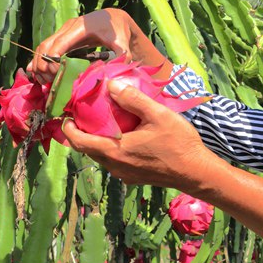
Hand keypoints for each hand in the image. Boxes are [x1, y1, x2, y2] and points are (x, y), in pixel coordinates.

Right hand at [28, 9, 133, 83]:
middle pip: (46, 46)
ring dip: (39, 64)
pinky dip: (40, 60)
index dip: (53, 60)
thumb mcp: (122, 44)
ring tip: (44, 81)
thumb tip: (114, 73)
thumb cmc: (118, 31)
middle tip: (50, 82)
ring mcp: (63, 31)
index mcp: (80, 28)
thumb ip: (121, 57)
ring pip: (43, 47)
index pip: (59, 44)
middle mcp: (68, 28)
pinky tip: (40, 75)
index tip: (55, 75)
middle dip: (43, 65)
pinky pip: (46, 48)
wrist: (114, 18)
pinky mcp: (62, 37)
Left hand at [61, 79, 211, 189]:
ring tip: (102, 122)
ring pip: (101, 156)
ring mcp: (124, 174)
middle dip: (80, 133)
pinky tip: (123, 136)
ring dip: (96, 141)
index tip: (66, 114)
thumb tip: (110, 85)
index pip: (80, 142)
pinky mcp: (134, 177)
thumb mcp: (158, 115)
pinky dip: (110, 148)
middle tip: (82, 115)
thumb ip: (133, 99)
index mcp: (115, 151)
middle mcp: (115, 165)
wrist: (196, 172)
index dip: (69, 128)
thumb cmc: (178, 143)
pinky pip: (114, 161)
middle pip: (88, 149)